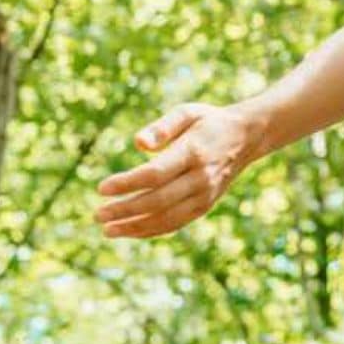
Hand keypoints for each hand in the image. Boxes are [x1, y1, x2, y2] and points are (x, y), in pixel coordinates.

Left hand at [94, 102, 263, 238]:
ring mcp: (205, 195)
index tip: (101, 188)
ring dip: (134, 227)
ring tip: (107, 229)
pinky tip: (129, 231)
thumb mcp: (187, 112)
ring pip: (166, 218)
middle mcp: (201, 178)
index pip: (155, 174)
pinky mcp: (205, 206)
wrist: (245, 138)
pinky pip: (175, 224)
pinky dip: (151, 230)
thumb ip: (162, 125)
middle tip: (98, 214)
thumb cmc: (207, 122)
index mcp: (194, 152)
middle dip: (125, 210)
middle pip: (157, 200)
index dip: (127, 183)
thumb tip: (138, 143)